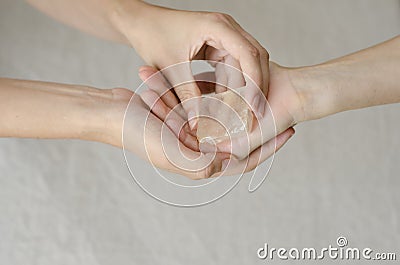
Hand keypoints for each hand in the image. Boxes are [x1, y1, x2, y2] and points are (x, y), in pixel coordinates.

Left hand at [111, 1, 268, 125]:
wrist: (139, 22)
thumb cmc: (151, 35)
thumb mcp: (170, 66)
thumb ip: (186, 95)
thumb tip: (198, 123)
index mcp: (218, 26)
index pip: (249, 55)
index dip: (255, 83)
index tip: (255, 108)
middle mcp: (226, 29)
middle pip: (254, 59)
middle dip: (255, 88)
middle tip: (255, 115)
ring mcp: (223, 37)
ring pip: (243, 67)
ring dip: (241, 89)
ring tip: (238, 114)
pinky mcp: (217, 46)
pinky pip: (231, 68)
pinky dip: (229, 86)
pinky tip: (224, 104)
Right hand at [137, 66, 294, 176]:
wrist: (111, 115)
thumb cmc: (137, 135)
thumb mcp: (172, 153)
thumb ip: (201, 162)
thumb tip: (230, 162)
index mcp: (200, 164)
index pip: (243, 160)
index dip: (268, 148)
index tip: (289, 131)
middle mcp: (200, 151)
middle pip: (240, 140)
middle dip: (260, 126)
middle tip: (283, 111)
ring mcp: (194, 133)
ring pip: (228, 121)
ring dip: (243, 109)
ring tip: (266, 95)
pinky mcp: (187, 116)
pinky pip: (213, 106)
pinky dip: (225, 98)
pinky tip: (240, 85)